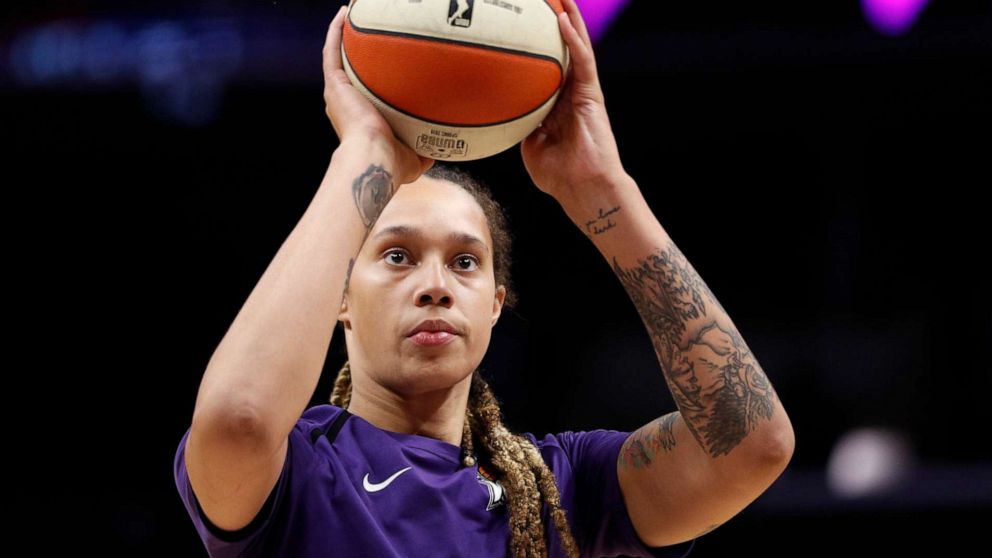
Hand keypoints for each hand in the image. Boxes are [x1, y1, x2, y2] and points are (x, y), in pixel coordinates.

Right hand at [323, 6, 433, 183]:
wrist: (375, 160)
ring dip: (342, 35)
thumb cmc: (394, 164)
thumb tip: (446, 146)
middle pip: (350, 70)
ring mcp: (337, 93)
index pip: (365, 91)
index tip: (386, 63)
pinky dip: (336, 32)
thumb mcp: (415, 157)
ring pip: (337, 56)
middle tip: (368, 33)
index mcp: (361, 118)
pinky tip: (345, 13)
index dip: (372, 76)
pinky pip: (332, 52)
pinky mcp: (334, 85)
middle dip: (357, 52)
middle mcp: (346, 103)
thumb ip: (427, 148)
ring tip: (352, 13)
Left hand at [521, 0, 627, 201]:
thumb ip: (522, 129)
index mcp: (556, 106)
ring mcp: (584, 93)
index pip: (546, 68)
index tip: (522, 27)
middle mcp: (571, 94)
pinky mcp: (593, 96)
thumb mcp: (531, 149)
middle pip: (563, 51)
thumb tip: (503, 114)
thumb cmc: (560, 177)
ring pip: (577, 49)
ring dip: (570, 21)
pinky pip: (583, 62)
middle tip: (546, 2)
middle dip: (556, 25)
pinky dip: (574, 40)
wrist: (584, 189)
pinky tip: (564, 20)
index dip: (537, 47)